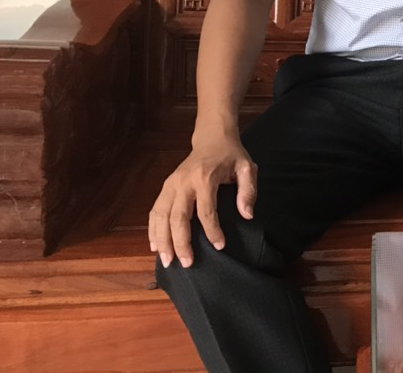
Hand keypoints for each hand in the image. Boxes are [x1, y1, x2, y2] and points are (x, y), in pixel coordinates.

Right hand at [148, 131, 256, 268]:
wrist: (212, 137)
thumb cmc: (232, 155)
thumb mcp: (247, 168)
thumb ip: (249, 190)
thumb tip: (247, 215)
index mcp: (205, 177)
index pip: (207, 211)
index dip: (212, 231)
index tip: (220, 247)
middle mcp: (184, 181)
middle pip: (178, 217)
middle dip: (181, 242)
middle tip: (186, 264)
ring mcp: (171, 183)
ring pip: (161, 216)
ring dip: (162, 240)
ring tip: (167, 261)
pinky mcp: (166, 186)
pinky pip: (155, 210)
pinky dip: (153, 229)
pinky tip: (155, 246)